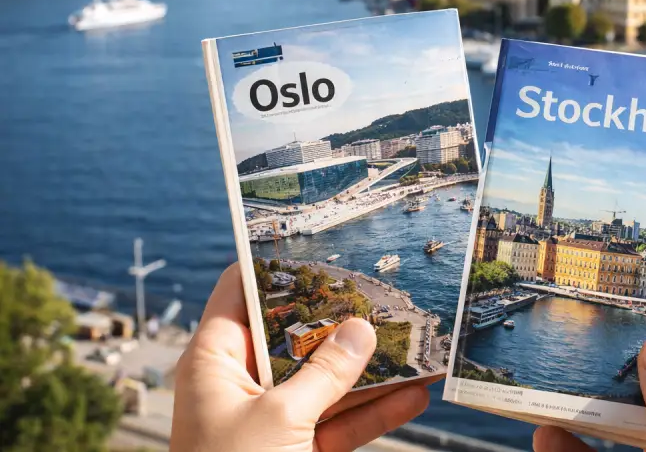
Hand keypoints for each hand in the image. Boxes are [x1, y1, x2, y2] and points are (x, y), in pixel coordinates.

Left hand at [171, 263, 430, 451]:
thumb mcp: (280, 420)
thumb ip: (325, 373)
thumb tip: (361, 329)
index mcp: (214, 362)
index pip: (239, 290)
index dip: (273, 262)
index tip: (319, 239)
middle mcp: (241, 384)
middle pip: (295, 333)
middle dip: (341, 317)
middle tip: (382, 286)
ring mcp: (272, 419)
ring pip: (326, 379)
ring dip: (371, 365)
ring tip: (415, 338)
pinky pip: (341, 421)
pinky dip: (376, 411)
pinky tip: (416, 393)